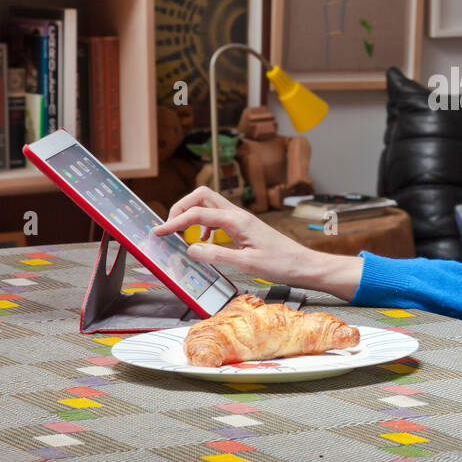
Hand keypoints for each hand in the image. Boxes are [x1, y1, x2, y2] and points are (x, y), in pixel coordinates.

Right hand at [150, 186, 304, 282]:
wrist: (303, 265)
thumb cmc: (281, 264)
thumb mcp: (245, 264)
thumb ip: (216, 255)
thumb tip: (190, 248)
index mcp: (237, 220)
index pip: (197, 213)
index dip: (174, 222)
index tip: (158, 232)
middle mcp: (238, 214)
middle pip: (201, 196)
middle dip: (181, 207)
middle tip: (168, 227)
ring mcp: (241, 219)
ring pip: (209, 204)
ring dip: (191, 214)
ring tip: (181, 234)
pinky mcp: (244, 226)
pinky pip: (217, 217)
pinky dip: (204, 225)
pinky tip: (204, 241)